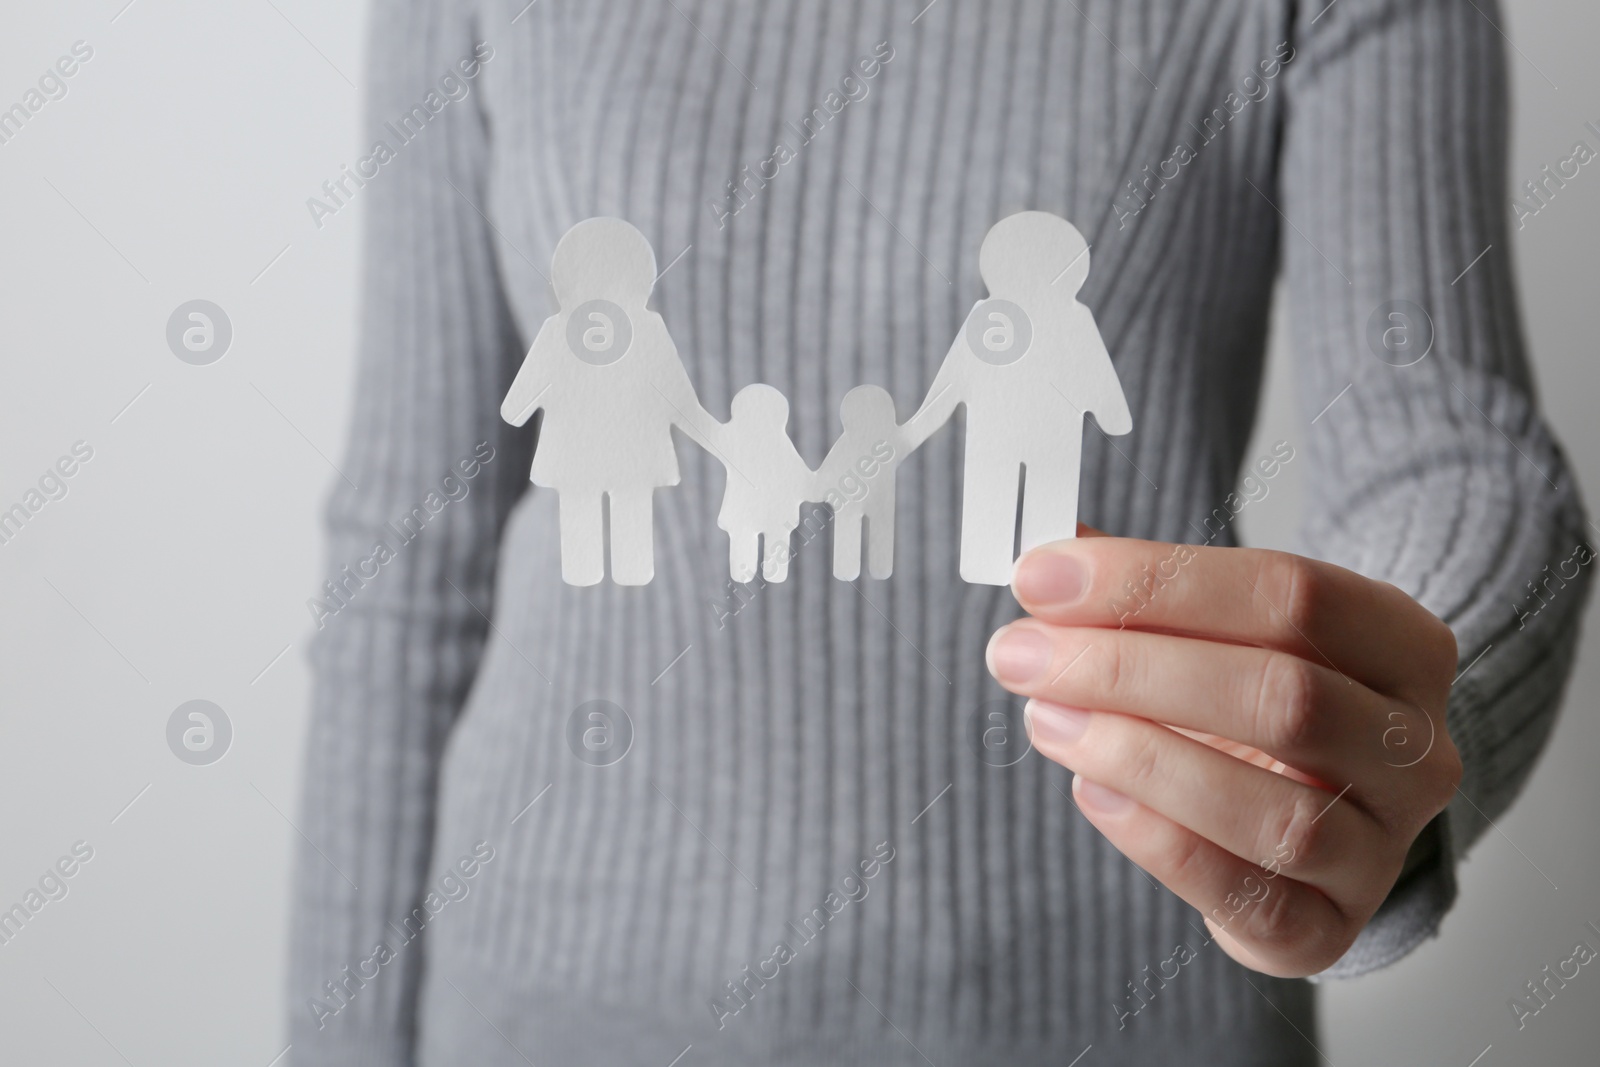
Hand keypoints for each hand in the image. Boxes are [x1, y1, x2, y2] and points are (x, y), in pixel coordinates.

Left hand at [986, 529, 1461, 976]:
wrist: (1312, 809)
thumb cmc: (1254, 701)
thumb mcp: (1220, 628)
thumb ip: (1141, 590)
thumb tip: (1045, 564)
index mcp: (1404, 645)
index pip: (1293, 593)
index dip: (1157, 580)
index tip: (1044, 577)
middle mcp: (1417, 751)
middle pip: (1284, 696)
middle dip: (1129, 668)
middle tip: (1023, 653)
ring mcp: (1384, 850)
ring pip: (1274, 813)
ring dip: (1138, 757)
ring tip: (1045, 718)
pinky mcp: (1326, 930)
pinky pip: (1246, 896)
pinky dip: (1157, 841)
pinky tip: (1091, 789)